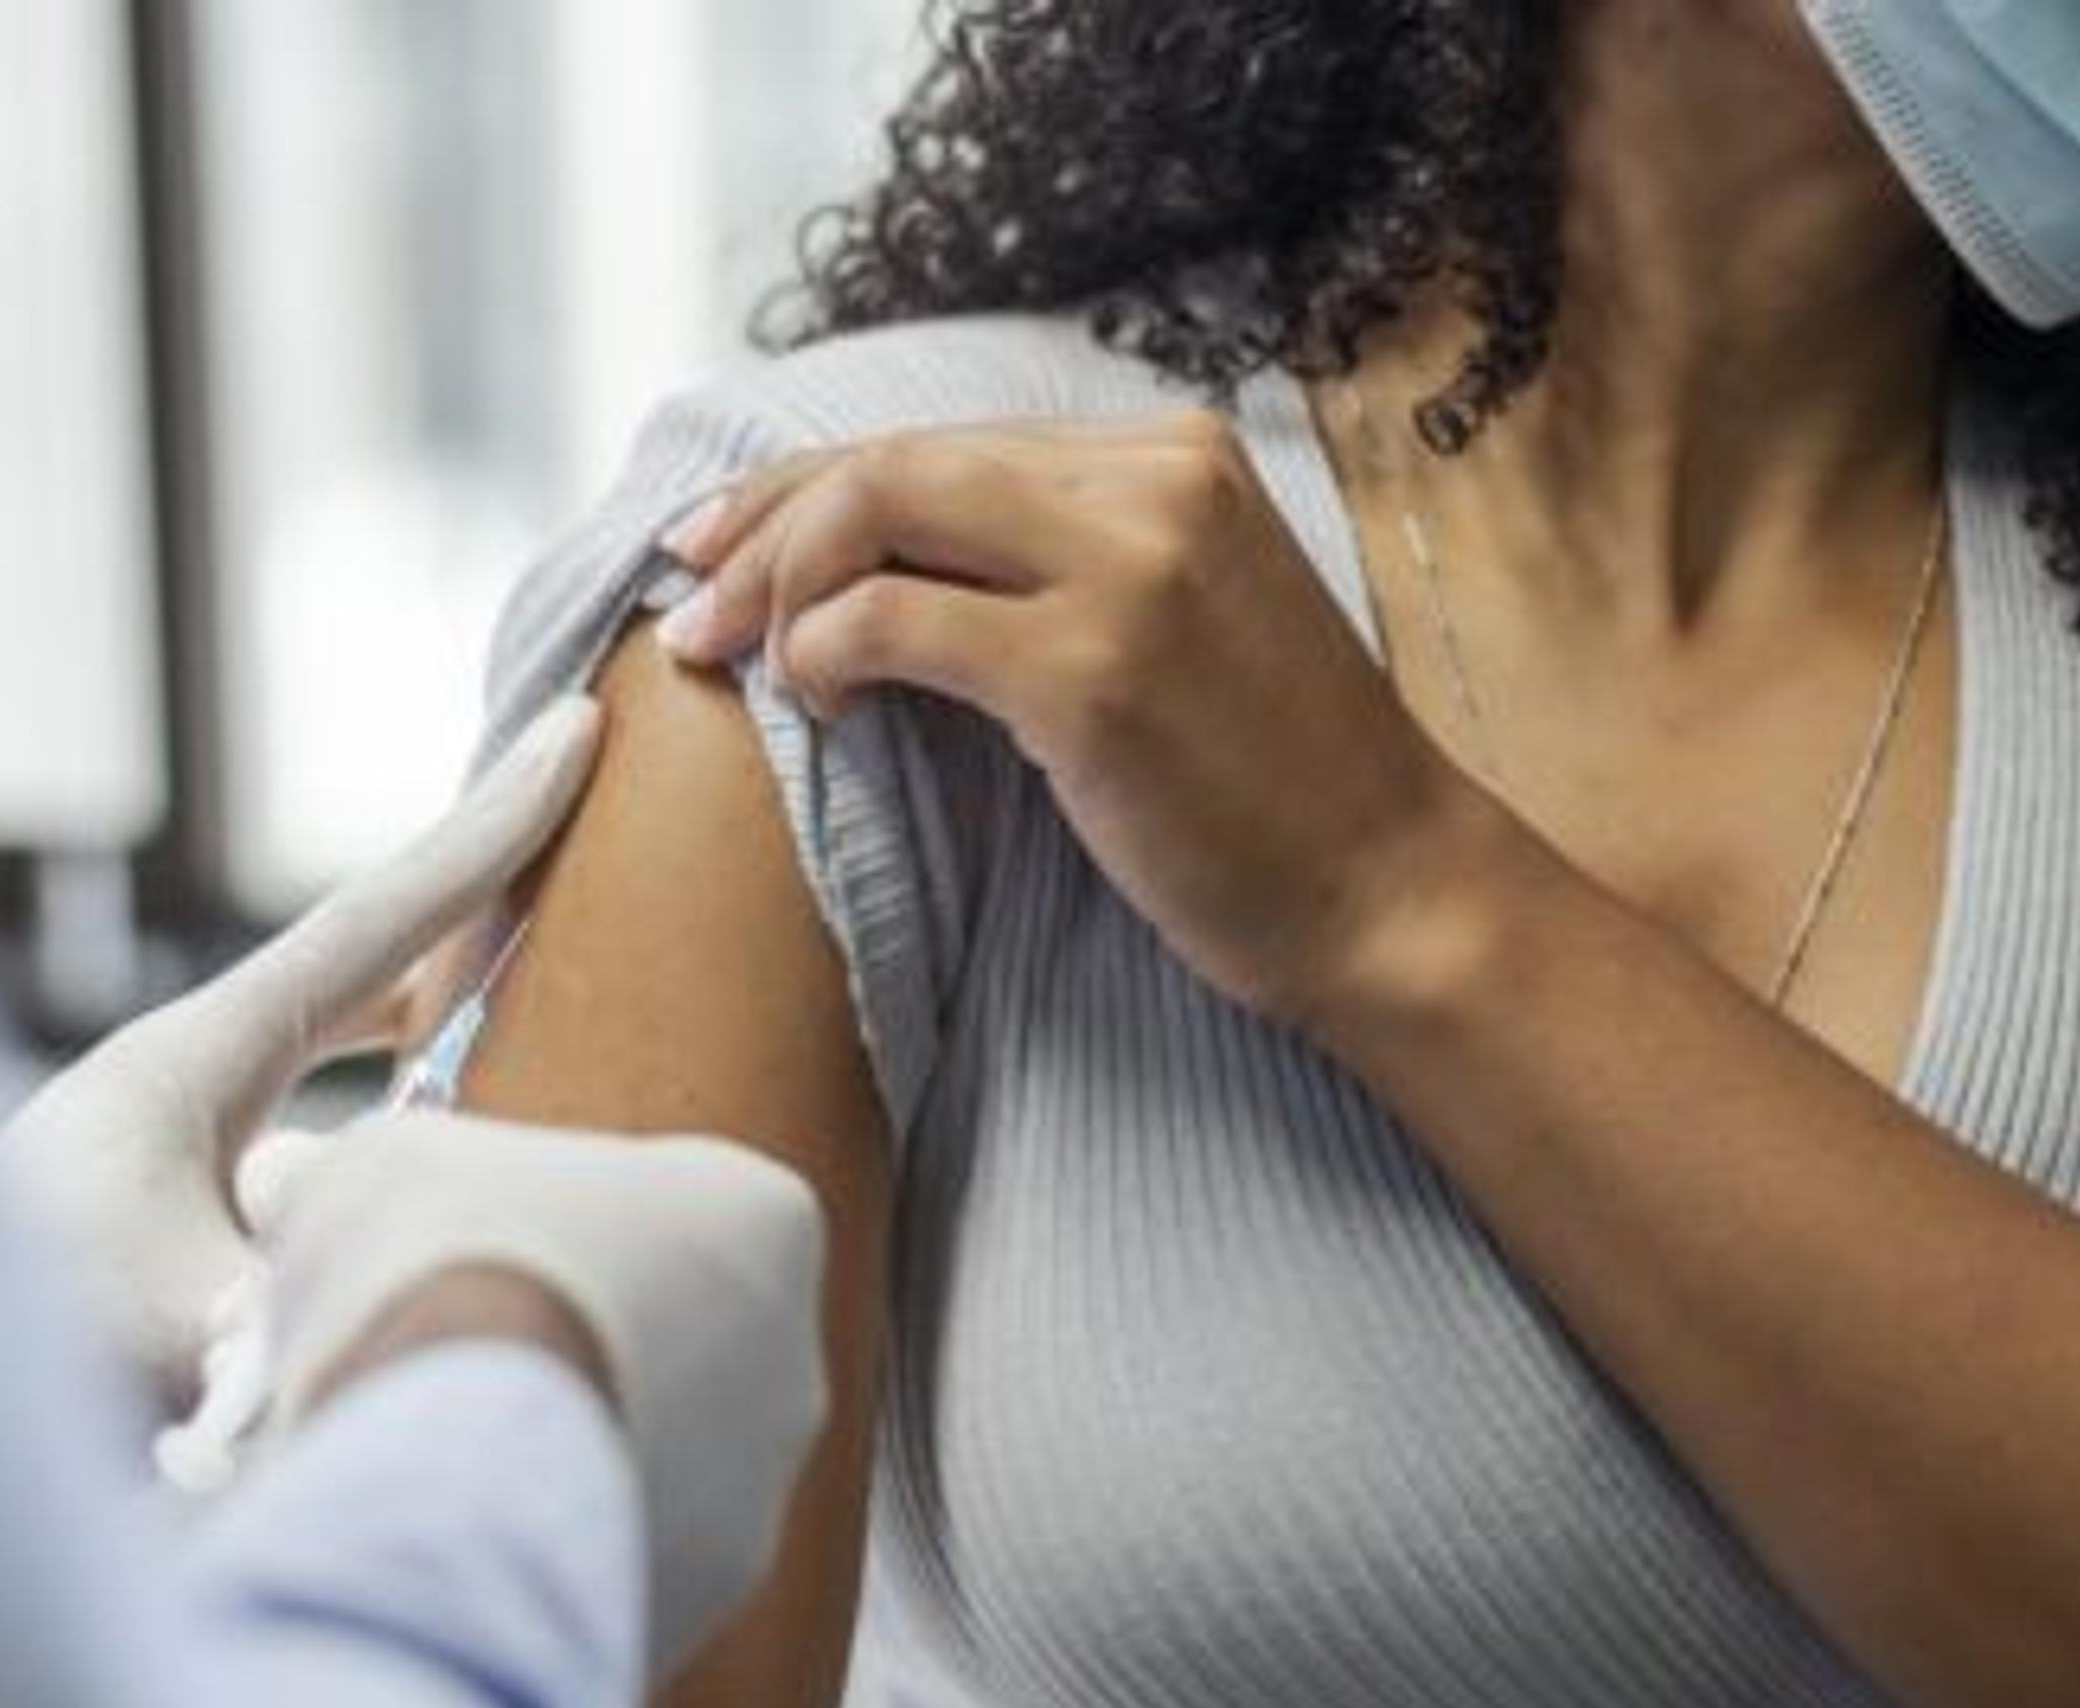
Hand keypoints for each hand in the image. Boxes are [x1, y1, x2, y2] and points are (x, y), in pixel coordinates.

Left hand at [0, 698, 602, 1392]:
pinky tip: (415, 1210)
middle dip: (467, 914)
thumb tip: (424, 1314)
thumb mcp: (186, 1330)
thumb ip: (328, 1317)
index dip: (492, 826)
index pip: (380, 916)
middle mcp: (186, 1087)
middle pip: (364, 964)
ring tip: (518, 1036)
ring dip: (423, 1051)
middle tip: (565, 847)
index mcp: (197, 1057)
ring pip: (338, 1069)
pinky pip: (307, 1175)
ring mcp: (171, 1160)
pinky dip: (374, 1171)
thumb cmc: (7, 1340)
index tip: (578, 725)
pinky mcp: (161, 1238)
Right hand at [251, 1109, 828, 1672]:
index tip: (455, 1237)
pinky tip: (445, 1531)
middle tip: (430, 1345)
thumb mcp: (377, 1164)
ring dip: (540, 1449)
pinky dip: (530, 1548)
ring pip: (630, 1458)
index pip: (658, 1199)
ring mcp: (753, 1500)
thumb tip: (297, 1181)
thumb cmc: (441, 1278)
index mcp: (761, 1218)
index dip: (534, 1214)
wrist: (448, 1476)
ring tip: (418, 1448)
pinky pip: (601, 1560)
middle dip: (548, 1337)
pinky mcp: (695, 1606)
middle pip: (653, 1332)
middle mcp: (790, 1364)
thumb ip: (365, 1168)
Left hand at [658, 413, 1499, 1021]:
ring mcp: (1128, 569)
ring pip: (878, 513)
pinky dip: (822, 652)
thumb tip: (875, 562)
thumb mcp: (1174, 619)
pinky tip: (816, 704)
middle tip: (690, 611)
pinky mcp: (1093, 670)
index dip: (803, 486)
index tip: (717, 549)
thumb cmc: (1268, 785)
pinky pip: (893, 622)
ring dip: (775, 587)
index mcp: (1171, 454)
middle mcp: (1153, 482)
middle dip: (762, 528)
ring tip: (734, 662)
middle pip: (892, 461)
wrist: (1389, 894)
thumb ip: (1055, 560)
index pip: (939, 441)